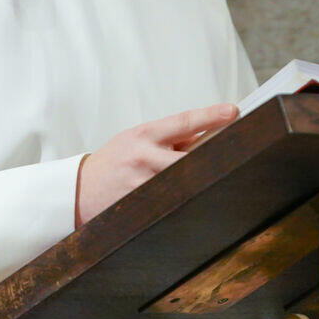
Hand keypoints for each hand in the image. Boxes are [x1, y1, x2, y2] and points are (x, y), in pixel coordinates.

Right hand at [74, 102, 238, 226]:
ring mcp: (141, 184)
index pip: (183, 121)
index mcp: (144, 135)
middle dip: (213, 157)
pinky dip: (186, 204)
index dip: (210, 116)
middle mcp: (143, 157)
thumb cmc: (117, 161)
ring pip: (183, 184)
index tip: (233, 111)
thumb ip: (172, 138)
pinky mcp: (139, 208)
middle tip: (240, 154)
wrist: (79, 191)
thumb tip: (213, 132)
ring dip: (202, 183)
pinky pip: (171, 206)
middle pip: (189, 157)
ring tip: (224, 184)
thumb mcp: (139, 140)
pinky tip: (199, 206)